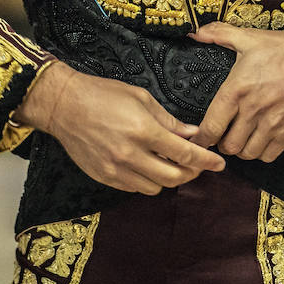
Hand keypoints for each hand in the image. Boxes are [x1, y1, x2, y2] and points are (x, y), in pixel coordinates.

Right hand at [15, 61, 225, 193]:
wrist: (64, 105)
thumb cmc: (104, 94)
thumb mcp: (142, 98)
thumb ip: (169, 121)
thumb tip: (193, 135)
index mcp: (144, 131)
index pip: (185, 154)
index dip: (206, 161)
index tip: (220, 164)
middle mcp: (130, 155)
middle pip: (173, 178)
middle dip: (191, 173)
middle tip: (197, 165)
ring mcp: (115, 169)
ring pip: (154, 188)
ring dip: (168, 179)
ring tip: (170, 163)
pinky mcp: (103, 177)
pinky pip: (134, 188)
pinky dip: (147, 181)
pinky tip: (148, 166)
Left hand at [188, 24, 283, 161]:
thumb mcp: (251, 38)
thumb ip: (220, 34)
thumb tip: (196, 33)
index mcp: (238, 89)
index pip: (211, 127)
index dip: (201, 138)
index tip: (198, 138)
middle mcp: (253, 111)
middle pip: (228, 146)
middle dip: (221, 143)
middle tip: (223, 134)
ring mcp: (272, 125)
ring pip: (247, 154)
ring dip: (241, 148)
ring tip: (241, 137)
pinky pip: (268, 156)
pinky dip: (261, 152)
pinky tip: (260, 139)